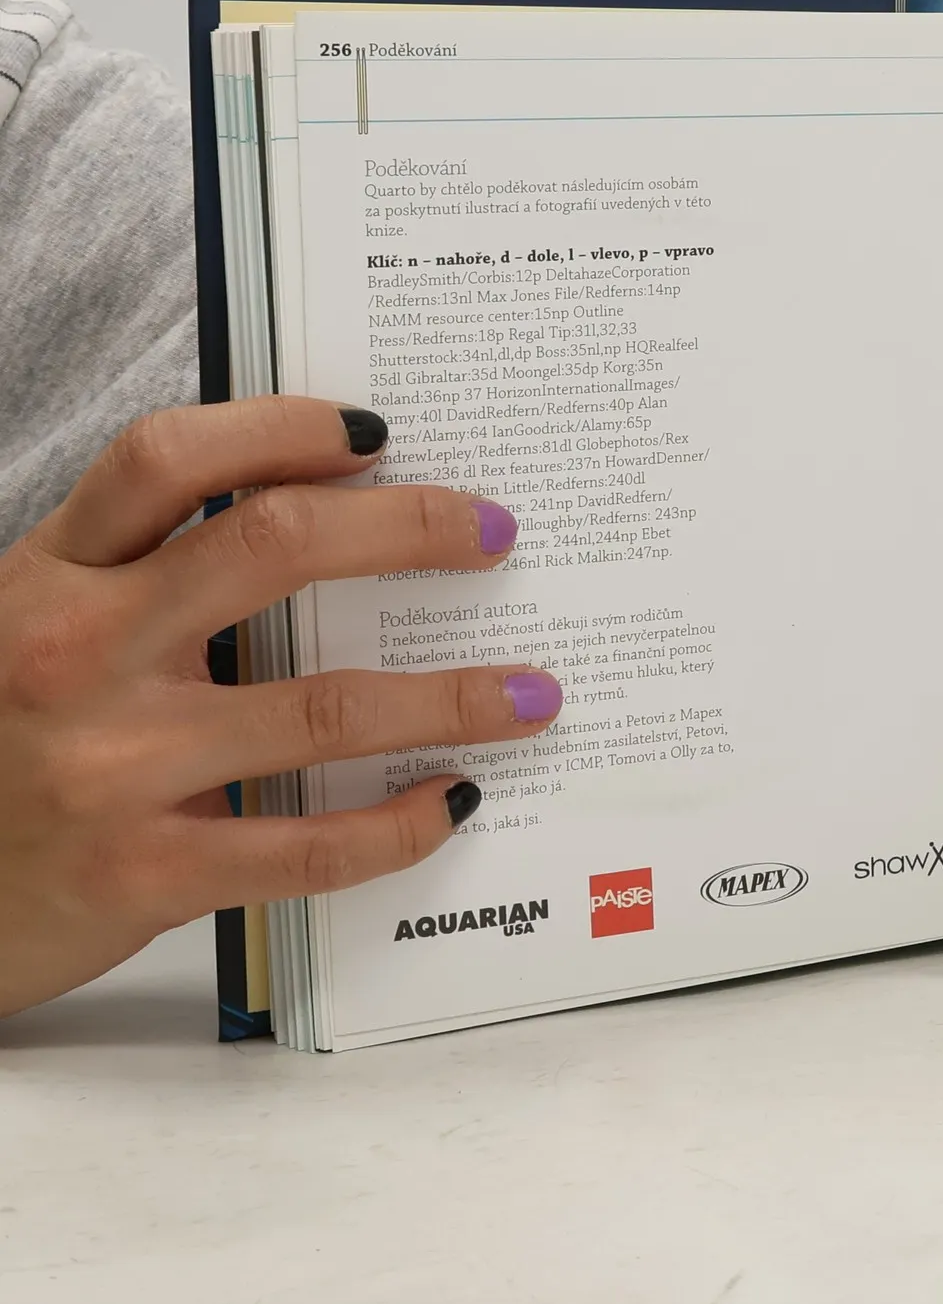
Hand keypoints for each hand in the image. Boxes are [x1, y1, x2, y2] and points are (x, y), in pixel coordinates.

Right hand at [0, 399, 564, 1016]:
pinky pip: (310, 845)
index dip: (284, 428)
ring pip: (325, 706)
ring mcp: (113, 767)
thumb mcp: (35, 629)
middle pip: (273, 547)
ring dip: (454, 695)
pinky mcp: (145, 875)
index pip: (169, 459)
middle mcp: (77, 653)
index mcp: (50, 576)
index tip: (376, 435)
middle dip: (409, 528)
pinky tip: (455, 798)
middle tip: (494, 532)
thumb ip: (143, 576)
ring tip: (532, 692)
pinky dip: (401, 823)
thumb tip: (321, 521)